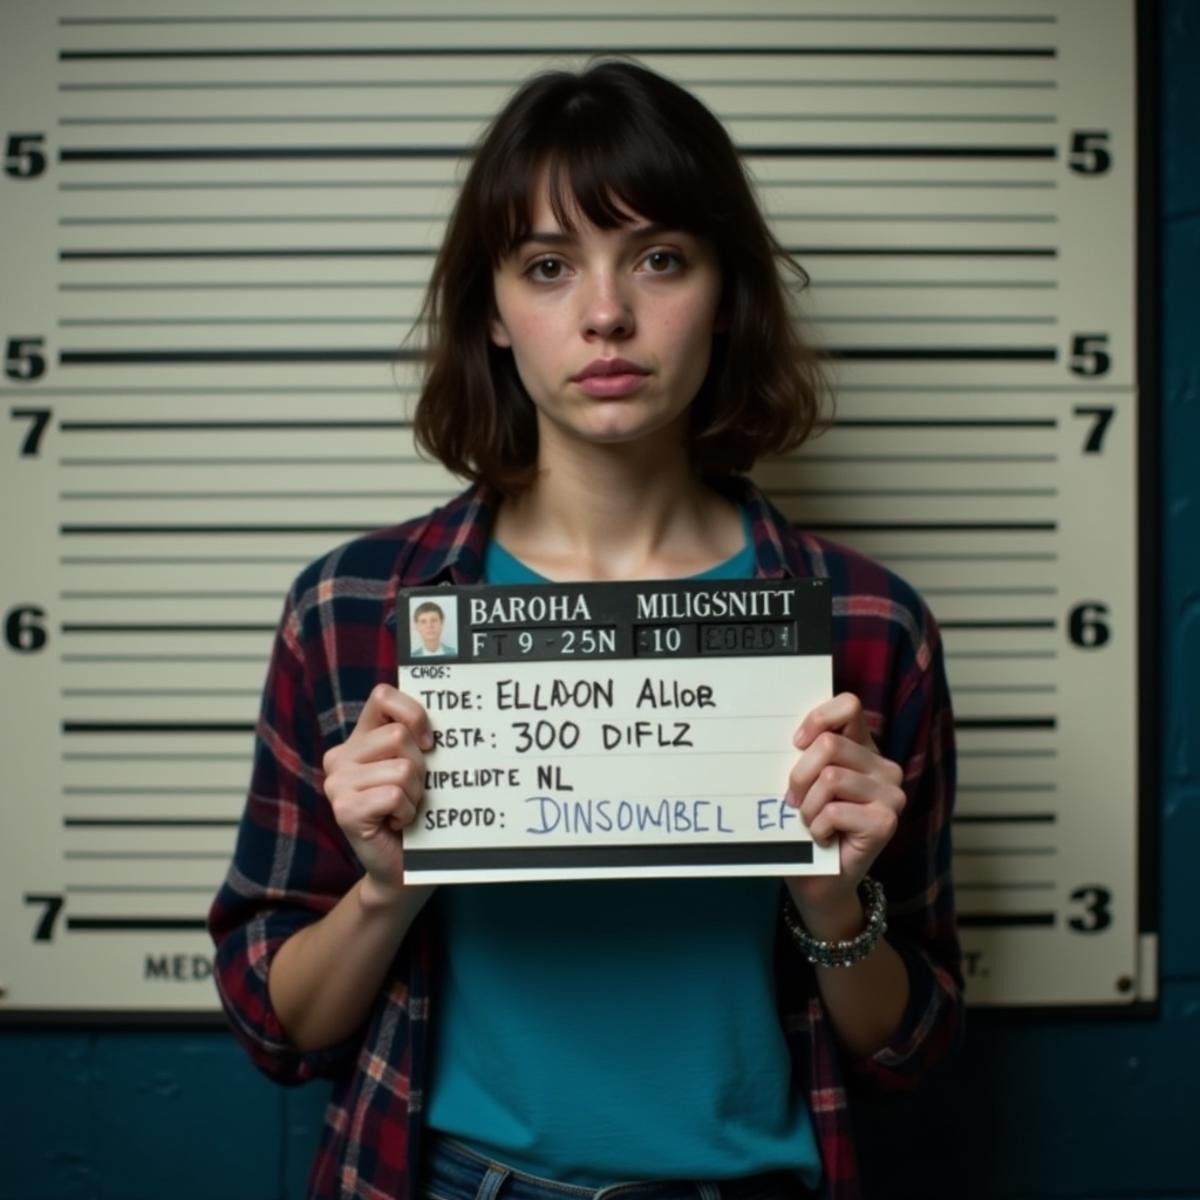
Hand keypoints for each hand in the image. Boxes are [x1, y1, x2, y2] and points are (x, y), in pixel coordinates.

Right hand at [321, 684, 433, 900]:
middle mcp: (340, 757)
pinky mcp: (344, 809)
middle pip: (398, 736)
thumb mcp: (419, 767)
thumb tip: (450, 713)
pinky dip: (407, 812)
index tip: (428, 742)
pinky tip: (396, 823)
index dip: (413, 713)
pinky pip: (394, 795)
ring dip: (415, 793)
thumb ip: (418, 738)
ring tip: (404, 809)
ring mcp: (337, 783)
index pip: (383, 696)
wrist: (403, 866)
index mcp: (360, 739)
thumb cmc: (418, 813)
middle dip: (420, 767)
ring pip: (401, 768)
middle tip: (412, 791)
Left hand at [783, 692, 905, 934]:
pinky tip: (823, 837)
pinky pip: (834, 810)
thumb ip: (805, 753)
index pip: (849, 705)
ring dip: (808, 807)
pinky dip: (817, 827)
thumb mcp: (802, 782)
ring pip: (830, 778)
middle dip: (799, 775)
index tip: (795, 743)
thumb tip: (789, 735)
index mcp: (864, 749)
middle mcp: (885, 767)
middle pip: (830, 745)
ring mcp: (891, 794)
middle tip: (793, 801)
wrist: (818, 880)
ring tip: (811, 822)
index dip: (818, 718)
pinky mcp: (887, 821)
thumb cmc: (805, 827)